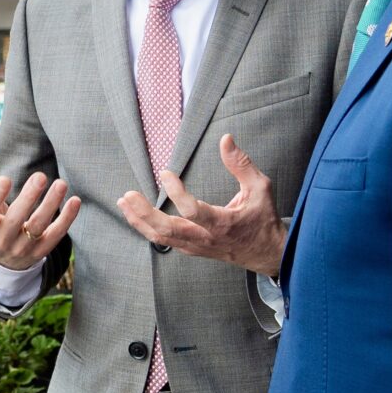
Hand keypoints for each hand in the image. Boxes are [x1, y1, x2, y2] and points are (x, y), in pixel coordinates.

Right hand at [0, 149, 80, 271]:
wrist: (3, 259)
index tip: (5, 178)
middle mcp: (2, 241)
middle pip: (15, 220)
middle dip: (28, 198)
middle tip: (40, 176)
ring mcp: (22, 248)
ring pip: (38, 227)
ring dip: (51, 205)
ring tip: (61, 183)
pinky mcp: (41, 251)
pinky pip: (55, 235)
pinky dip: (66, 219)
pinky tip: (75, 200)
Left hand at [116, 135, 287, 274]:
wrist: (266, 253)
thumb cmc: (263, 219)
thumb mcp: (260, 188)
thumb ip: (241, 164)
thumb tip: (225, 139)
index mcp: (223, 224)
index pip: (193, 211)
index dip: (176, 193)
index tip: (165, 173)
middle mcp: (206, 239)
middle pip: (167, 230)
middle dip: (144, 212)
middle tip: (129, 194)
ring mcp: (196, 247)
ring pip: (161, 238)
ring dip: (139, 220)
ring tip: (124, 201)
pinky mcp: (191, 249)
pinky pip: (164, 241)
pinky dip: (147, 228)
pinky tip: (135, 214)